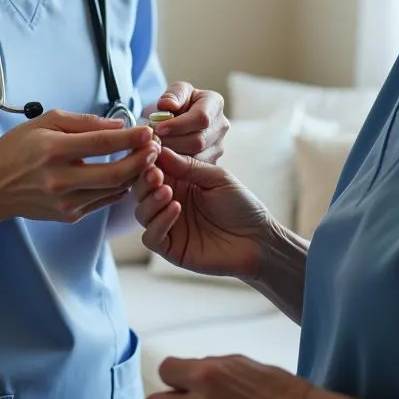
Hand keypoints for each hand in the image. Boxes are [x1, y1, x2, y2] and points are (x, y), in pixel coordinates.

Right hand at [0, 110, 158, 223]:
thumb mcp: (45, 121)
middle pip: (114, 173)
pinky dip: (119, 188)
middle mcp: (60, 179)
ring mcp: (65, 202)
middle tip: (156, 148)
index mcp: (53, 150)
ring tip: (147, 160)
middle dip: (142, 160)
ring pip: (113, 191)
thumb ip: (84, 122)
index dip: (131, 138)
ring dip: (135, 175)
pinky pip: (103, 201)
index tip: (149, 130)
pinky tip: (127, 175)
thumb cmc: (18, 148)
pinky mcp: (68, 216)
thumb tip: (119, 125)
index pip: (102, 143)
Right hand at [132, 147, 269, 278]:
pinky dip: (158, 223)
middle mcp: (168, 203)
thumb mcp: (217, 178)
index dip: (149, 160)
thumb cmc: (240, 204)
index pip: (153, 169)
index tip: (151, 149)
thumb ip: (189, 166)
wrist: (258, 239)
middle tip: (155, 173)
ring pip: (142, 213)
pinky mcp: (171, 248)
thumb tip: (161, 150)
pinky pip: (151, 237)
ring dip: (150, 201)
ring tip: (167, 191)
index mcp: (178, 182)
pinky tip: (175, 209)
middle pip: (141, 191)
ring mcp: (168, 226)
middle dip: (145, 180)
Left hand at [148, 81, 228, 162]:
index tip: (158, 129)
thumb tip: (168, 105)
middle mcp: (221, 126)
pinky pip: (193, 170)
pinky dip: (175, 167)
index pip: (201, 118)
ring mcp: (218, 146)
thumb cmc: (178, 101)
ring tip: (155, 150)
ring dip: (172, 157)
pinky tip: (161, 161)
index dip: (178, 125)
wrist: (180, 116)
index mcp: (215, 104)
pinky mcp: (211, 163)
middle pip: (198, 141)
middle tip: (152, 142)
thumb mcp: (175, 91)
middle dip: (172, 143)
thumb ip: (172, 95)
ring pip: (196, 158)